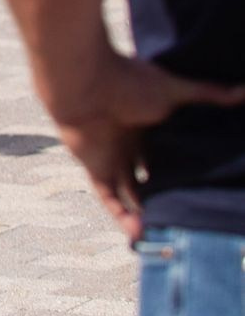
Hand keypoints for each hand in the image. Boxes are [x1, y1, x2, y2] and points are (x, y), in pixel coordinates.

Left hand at [51, 53, 244, 241]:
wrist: (86, 83)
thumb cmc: (127, 81)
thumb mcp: (176, 91)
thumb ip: (209, 94)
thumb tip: (244, 92)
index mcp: (146, 125)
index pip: (165, 154)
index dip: (179, 169)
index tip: (202, 187)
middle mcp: (127, 144)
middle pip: (148, 176)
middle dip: (164, 195)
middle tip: (189, 216)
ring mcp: (110, 158)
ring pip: (129, 193)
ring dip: (144, 212)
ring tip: (169, 233)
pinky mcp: (95, 168)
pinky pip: (109, 199)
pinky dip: (122, 216)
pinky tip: (140, 234)